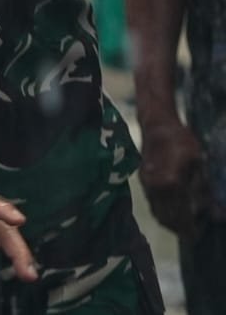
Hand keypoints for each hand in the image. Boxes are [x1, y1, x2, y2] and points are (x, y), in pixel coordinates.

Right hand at [139, 117, 208, 237]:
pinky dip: (163, 213)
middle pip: (168, 219)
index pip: (182, 216)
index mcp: (171, 183)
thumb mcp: (200, 164)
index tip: (200, 235)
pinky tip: (174, 209)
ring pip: (158, 214)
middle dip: (181, 229)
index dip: (192, 229)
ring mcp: (147, 186)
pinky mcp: (143, 182)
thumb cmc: (181, 140)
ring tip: (186, 222)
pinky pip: (153, 205)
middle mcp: (156, 188)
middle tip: (194, 231)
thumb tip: (217, 215)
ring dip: (171, 222)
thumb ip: (206, 191)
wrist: (156, 125)